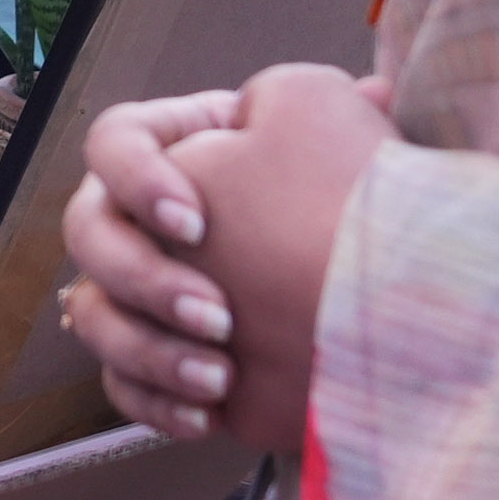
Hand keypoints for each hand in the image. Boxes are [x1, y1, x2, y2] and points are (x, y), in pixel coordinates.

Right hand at [57, 64, 383, 456]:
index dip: (138, 182)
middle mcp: (156, 220)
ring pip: (93, 313)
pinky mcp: (165, 362)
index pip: (113, 142)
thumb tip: (334, 85)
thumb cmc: (365, 214)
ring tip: (218, 378)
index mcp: (185, 151)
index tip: (195, 224)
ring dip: (148, 347)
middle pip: (91, 233)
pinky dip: (154, 400)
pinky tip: (207, 414)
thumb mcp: (334, 121)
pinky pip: (120, 383)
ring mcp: (154, 294)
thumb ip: (290, 96)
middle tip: (220, 316)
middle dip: (147, 279)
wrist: (407, 329)